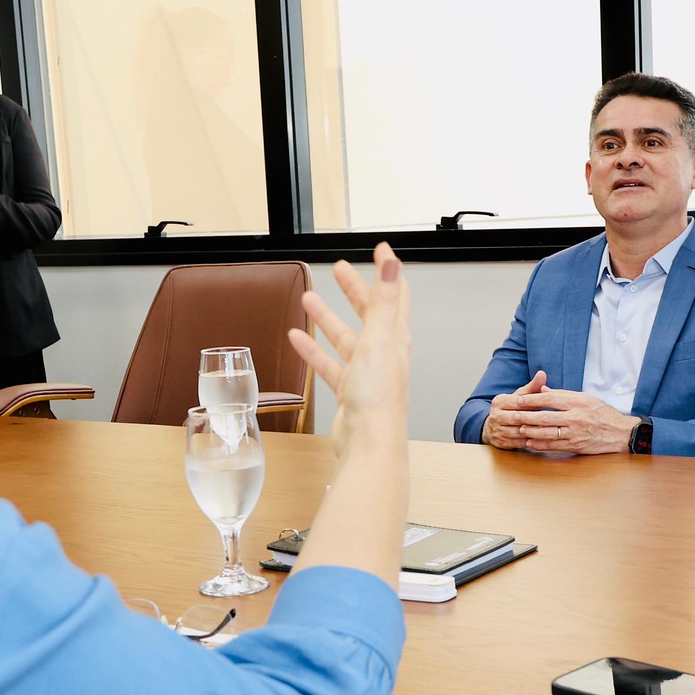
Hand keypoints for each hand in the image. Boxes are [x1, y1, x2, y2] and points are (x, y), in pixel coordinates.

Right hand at [288, 243, 410, 458]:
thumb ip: (382, 301)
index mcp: (395, 339)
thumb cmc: (379, 398)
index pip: (395, 297)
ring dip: (327, 318)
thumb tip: (391, 264)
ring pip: (344, 338)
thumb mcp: (379, 340)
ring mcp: (366, 374)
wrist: (369, 444)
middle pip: (369, 314)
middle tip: (339, 270)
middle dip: (354, 290)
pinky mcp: (348, 392)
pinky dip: (314, 350)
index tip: (380, 250)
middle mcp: (384, 354)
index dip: (387, 272)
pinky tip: (298, 338)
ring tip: (308, 299)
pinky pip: (328, 364)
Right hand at [481, 371, 547, 449]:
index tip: (549, 405)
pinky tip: (542, 440)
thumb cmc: (511, 408)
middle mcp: (495, 416)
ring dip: (533, 432)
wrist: (494, 426)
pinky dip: (530, 442)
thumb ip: (532, 387)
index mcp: (499, 401)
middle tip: (551, 420)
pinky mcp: (500, 443)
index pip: (518, 402)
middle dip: (534, 419)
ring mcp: (497, 430)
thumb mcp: (520, 396)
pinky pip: (517, 443)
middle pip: (517, 418)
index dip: (533, 404)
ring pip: (518, 432)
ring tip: (549, 430)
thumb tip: (542, 373)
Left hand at [494, 387, 638, 454]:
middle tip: (513, 415)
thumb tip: (543, 391)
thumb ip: (564, 395)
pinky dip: (540, 444)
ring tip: (519, 429)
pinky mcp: (576, 446)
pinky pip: (554, 446)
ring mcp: (575, 433)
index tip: (519, 399)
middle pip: (545, 417)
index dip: (532, 400)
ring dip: (530, 432)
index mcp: (577, 402)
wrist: (620, 433)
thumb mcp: (586, 398)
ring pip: (547, 433)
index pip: (549, 399)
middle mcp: (576, 417)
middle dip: (526, 417)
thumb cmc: (602, 413)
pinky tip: (530, 442)